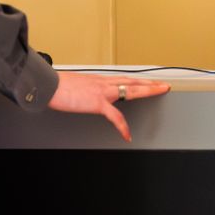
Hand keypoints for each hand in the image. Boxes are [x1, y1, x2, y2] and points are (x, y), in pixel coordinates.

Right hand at [48, 73, 169, 141]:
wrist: (50, 86)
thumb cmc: (61, 87)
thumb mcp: (80, 85)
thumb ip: (89, 90)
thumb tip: (90, 95)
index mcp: (102, 80)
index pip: (126, 78)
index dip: (140, 80)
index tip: (151, 80)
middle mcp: (106, 83)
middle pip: (134, 82)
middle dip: (151, 83)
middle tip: (165, 85)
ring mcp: (104, 92)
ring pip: (132, 90)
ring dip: (148, 91)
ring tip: (160, 92)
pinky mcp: (98, 103)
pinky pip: (115, 116)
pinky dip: (122, 126)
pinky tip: (127, 135)